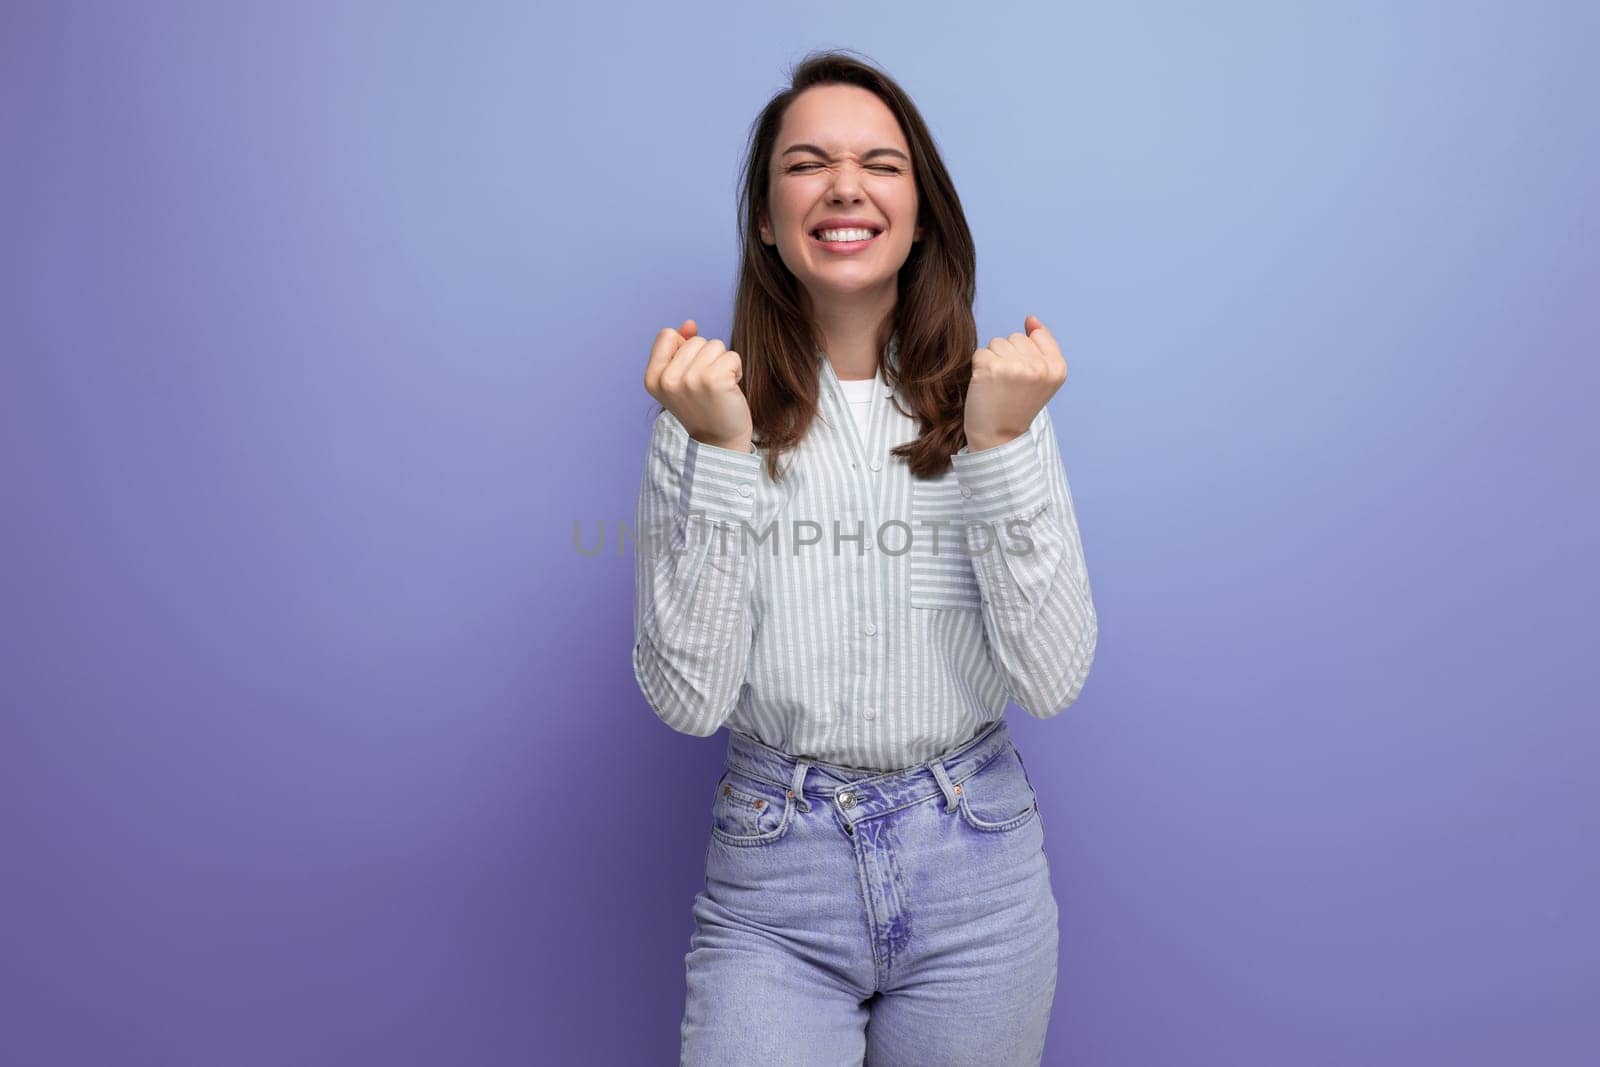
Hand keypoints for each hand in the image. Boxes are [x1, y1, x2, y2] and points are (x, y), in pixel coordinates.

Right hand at [643, 319, 752, 452]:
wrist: (719, 443)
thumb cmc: (703, 407)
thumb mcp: (682, 378)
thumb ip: (681, 348)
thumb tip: (690, 324)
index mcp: (653, 378)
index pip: (667, 335)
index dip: (684, 349)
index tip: (690, 375)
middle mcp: (668, 379)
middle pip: (695, 340)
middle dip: (707, 358)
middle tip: (707, 387)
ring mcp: (690, 380)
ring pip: (715, 345)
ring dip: (723, 364)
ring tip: (719, 388)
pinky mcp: (714, 381)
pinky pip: (732, 356)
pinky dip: (736, 370)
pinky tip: (730, 390)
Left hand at [962, 315, 1067, 451]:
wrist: (999, 438)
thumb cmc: (1017, 406)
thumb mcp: (1041, 377)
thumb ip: (1041, 346)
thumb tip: (1031, 319)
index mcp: (1058, 368)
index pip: (1037, 336)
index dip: (1025, 356)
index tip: (1024, 380)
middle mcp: (1040, 367)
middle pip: (1016, 338)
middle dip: (1009, 357)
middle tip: (1009, 386)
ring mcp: (1016, 367)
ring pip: (997, 343)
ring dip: (993, 361)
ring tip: (998, 386)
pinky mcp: (992, 368)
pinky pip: (981, 353)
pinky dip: (979, 368)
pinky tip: (986, 387)